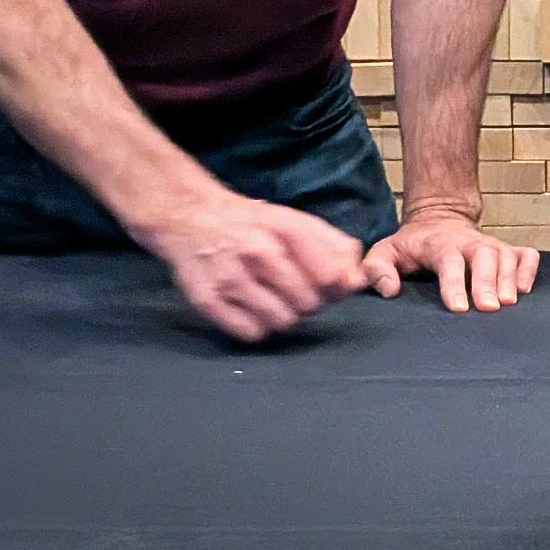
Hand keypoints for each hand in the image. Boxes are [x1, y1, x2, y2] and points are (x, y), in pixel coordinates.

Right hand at [137, 191, 368, 342]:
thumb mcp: (296, 221)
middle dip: (309, 303)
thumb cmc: (252, 223)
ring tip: (273, 300)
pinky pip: (250, 333)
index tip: (327, 286)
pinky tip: (252, 310)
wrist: (191, 216)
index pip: (331, 277)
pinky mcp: (207, 300)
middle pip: (309, 304)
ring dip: (284, 317)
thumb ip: (334, 246)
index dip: (336, 288)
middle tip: (295, 292)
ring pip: (281, 322)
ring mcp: (231, 278)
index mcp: (287, 230)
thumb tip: (359, 279)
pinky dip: (257, 328)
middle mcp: (259, 253)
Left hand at [362, 206, 538, 312]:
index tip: (459, 308)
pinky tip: (524, 289)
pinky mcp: (508, 249)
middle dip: (488, 281)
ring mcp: (492, 245)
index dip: (455, 283)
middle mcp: (470, 242)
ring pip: (507, 256)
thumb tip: (389, 290)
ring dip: (509, 279)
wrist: (439, 218)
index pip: (449, 261)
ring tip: (508, 303)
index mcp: (439, 244)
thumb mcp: (386, 251)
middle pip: (484, 256)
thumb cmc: (412, 244)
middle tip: (490, 308)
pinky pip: (526, 256)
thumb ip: (378, 269)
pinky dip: (529, 270)